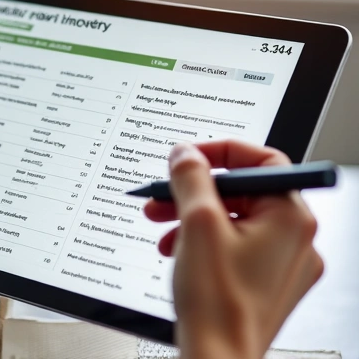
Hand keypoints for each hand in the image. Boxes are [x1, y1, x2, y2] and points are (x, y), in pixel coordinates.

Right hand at [144, 141, 323, 358]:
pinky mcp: (265, 282)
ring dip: (191, 215)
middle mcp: (295, 240)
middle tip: (164, 194)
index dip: (221, 152)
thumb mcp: (198, 224)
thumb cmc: (219, 304)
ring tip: (161, 225)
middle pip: (242, 192)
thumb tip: (187, 154)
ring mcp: (282, 264)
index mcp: (291, 219)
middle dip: (194, 190)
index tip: (191, 157)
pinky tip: (176, 249)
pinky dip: (202, 240)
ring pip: (233, 219)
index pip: (262, 161)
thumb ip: (191, 178)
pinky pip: (233, 245)